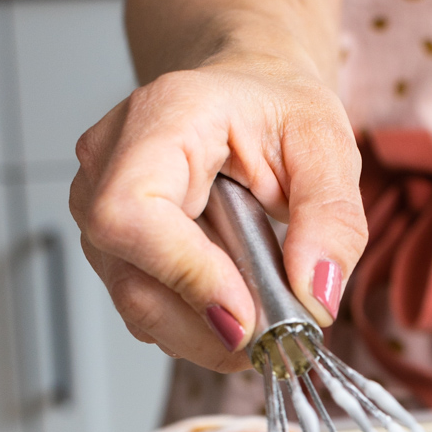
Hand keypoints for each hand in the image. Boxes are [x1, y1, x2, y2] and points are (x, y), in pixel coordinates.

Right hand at [70, 56, 366, 371]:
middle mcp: (108, 164)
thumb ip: (332, 219)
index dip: (187, 275)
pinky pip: (146, 312)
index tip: (248, 316)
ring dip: (209, 334)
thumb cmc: (277, 110)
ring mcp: (100, 210)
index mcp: (159, 120)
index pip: (132, 213)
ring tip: (266, 316)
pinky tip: (237, 304)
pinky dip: (199, 328)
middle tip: (277, 332)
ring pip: (136, 307)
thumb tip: (318, 295)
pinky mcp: (113, 250)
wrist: (248, 98)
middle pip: (131, 278)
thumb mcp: (329, 147)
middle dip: (210, 324)